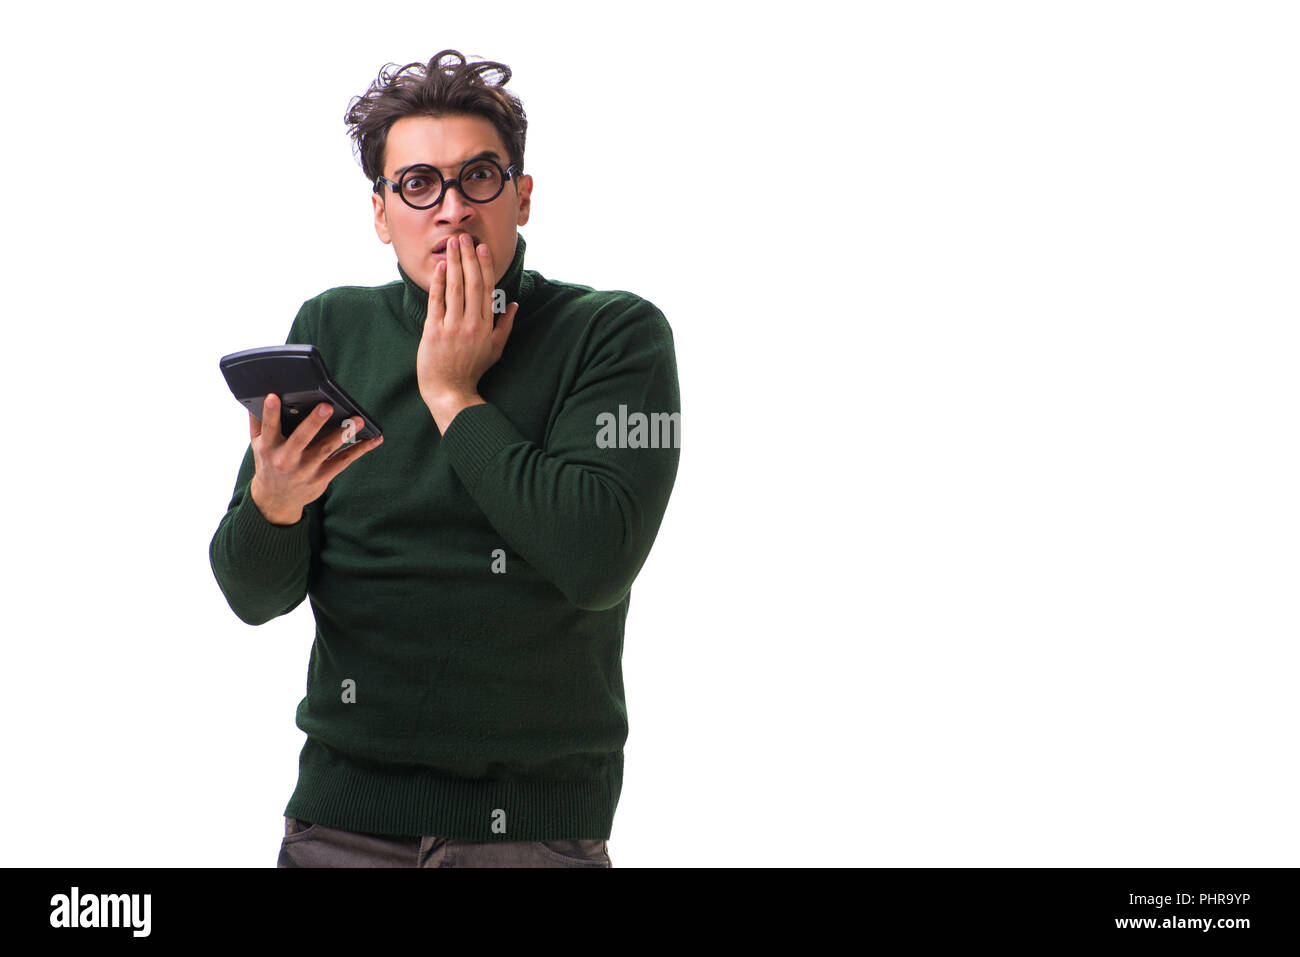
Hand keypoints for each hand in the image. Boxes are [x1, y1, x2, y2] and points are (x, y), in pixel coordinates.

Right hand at [247, 394, 382, 524]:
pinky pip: (343, 461)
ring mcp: (306, 469)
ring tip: (358, 420)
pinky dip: (360, 450)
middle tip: (327, 406)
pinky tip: (374, 439)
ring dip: (343, 434)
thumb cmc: (269, 463)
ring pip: (326, 449)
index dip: (270, 413)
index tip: (273, 397)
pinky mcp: (322, 477)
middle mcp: (287, 459)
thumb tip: (258, 395)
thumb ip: (258, 421)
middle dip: (314, 422)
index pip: (269, 428)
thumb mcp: (257, 444)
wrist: (276, 499)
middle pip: (301, 438)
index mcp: (269, 447)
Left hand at [417, 232, 518, 418]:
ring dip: (453, 264)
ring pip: (454, 288)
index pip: (486, 288)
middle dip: (468, 258)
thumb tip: (513, 305)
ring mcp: (452, 327)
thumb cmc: (472, 371)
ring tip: (451, 245)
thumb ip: (505, 326)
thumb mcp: (495, 350)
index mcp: (486, 326)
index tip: (482, 248)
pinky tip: (439, 268)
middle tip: (465, 238)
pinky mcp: (433, 331)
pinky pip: (436, 302)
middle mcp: (470, 323)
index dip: (484, 266)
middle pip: (470, 283)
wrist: (450, 390)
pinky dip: (437, 283)